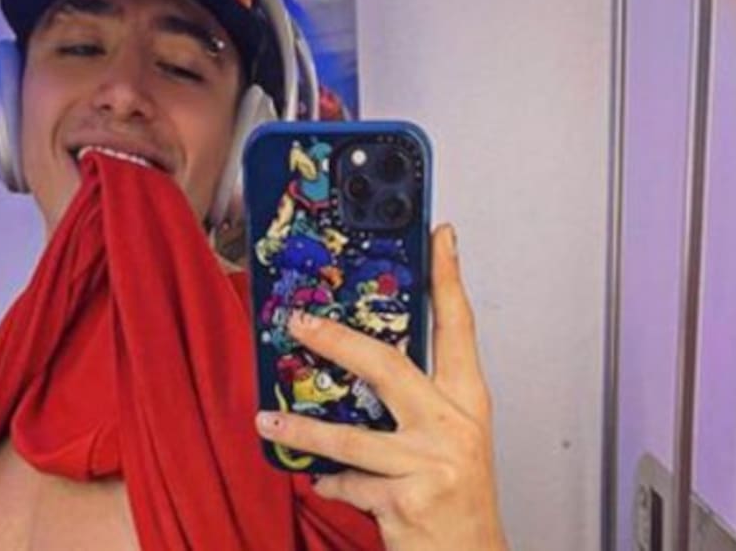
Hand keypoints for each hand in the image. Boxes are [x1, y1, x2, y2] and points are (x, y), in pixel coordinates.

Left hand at [255, 224, 506, 549]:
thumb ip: (414, 403)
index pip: (460, 327)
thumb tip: (354, 363)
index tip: (441, 237)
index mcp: (468, 402)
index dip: (449, 278)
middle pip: (388, 366)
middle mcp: (454, 425)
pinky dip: (331, 483)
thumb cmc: (456, 496)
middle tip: (299, 321)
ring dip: (302, 430)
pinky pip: (349, 482)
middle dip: (336, 340)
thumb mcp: (448, 440)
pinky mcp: (408, 499)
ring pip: (352, 436)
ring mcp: (433, 462)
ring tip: (267, 422)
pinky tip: (323, 482)